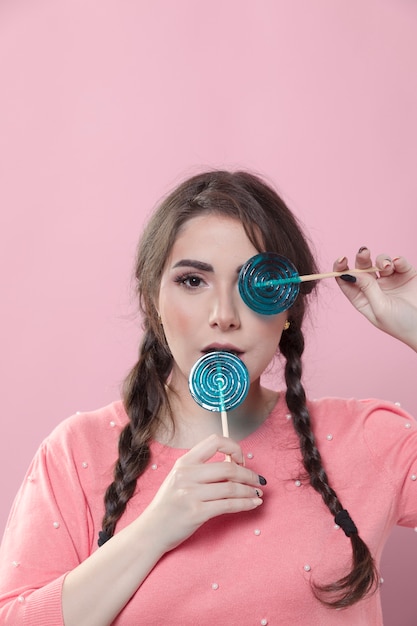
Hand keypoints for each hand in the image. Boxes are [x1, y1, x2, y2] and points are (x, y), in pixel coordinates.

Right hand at [142, 434, 263, 552]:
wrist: (151, 531)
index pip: (215, 442)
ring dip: (250, 491)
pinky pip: (228, 505)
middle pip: (228, 467)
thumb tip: (234, 463)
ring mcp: (190, 494)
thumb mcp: (180, 478)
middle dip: (249, 474)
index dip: (233, 448)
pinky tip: (253, 504)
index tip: (241, 459)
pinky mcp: (196, 513)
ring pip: (231, 488)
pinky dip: (245, 504)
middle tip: (258, 480)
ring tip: (258, 493)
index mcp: (184, 462)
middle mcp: (187, 475)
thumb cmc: (168, 505)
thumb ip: (201, 469)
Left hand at [334, 247, 416, 350]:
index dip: (341, 269)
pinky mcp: (406, 275)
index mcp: (362, 299)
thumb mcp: (380, 308)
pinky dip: (398, 259)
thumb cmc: (401, 324)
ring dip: (381, 259)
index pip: (346, 281)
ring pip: (380, 262)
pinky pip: (398, 262)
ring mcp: (390, 281)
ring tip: (387, 266)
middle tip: (364, 252)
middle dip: (361, 258)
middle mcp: (374, 288)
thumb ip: (367, 289)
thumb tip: (350, 273)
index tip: (341, 260)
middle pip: (362, 268)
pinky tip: (398, 263)